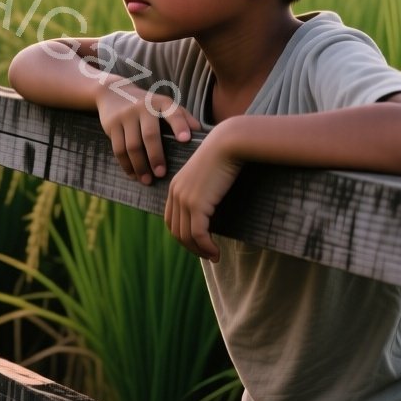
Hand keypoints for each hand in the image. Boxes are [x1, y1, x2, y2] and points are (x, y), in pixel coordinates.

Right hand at [93, 72, 201, 184]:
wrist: (113, 91)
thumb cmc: (147, 104)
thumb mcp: (164, 105)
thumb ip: (183, 116)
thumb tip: (200, 132)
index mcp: (161, 103)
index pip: (173, 113)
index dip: (179, 125)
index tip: (185, 140)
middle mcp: (143, 107)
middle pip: (150, 135)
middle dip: (156, 156)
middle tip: (162, 174)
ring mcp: (125, 116)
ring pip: (132, 146)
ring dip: (140, 166)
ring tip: (147, 180)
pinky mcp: (112, 125)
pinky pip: (118, 149)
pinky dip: (126, 165)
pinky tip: (133, 175)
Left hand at [165, 122, 244, 261]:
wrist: (229, 144)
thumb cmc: (224, 156)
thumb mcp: (207, 174)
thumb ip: (203, 189)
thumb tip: (210, 205)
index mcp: (175, 187)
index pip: (171, 220)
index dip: (182, 236)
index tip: (198, 244)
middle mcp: (175, 194)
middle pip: (176, 231)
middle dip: (190, 247)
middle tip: (207, 254)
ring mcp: (184, 199)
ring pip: (186, 236)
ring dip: (200, 251)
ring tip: (214, 256)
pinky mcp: (196, 204)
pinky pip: (198, 234)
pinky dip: (206, 247)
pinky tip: (217, 252)